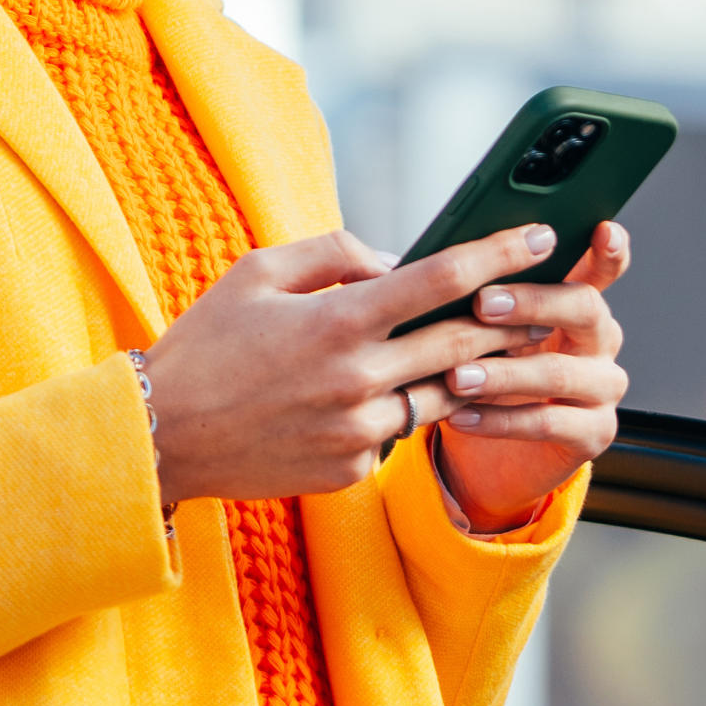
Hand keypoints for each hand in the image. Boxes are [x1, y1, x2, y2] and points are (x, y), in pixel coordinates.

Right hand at [141, 224, 568, 504]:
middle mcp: (358, 378)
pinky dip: (401, 409)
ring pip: (442, 393)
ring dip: (469, 370)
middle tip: (543, 300)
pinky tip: (393, 396)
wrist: (162, 436)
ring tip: (491, 349)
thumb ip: (334, 252)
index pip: (442, 277)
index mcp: (339, 320)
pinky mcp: (351, 469)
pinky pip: (397, 432)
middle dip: (512, 317)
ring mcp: (358, 431)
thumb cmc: (207, 343)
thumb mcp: (259, 272)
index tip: (540, 235)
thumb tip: (395, 261)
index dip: (499, 252)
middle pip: (463, 340)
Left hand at [425, 221, 629, 531]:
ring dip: (504, 373)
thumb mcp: (478, 329)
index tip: (600, 229)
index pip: (604, 266)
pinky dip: (499, 420)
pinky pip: (548, 423)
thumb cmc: (481, 372)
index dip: (608, 249)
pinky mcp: (594, 434)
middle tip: (482, 304)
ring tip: (457, 375)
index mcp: (576, 302)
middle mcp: (599, 340)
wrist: (484, 453)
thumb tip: (432, 259)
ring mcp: (602, 388)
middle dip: (532, 301)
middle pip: (585, 308)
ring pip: (561, 372)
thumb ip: (475, 292)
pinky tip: (460, 414)